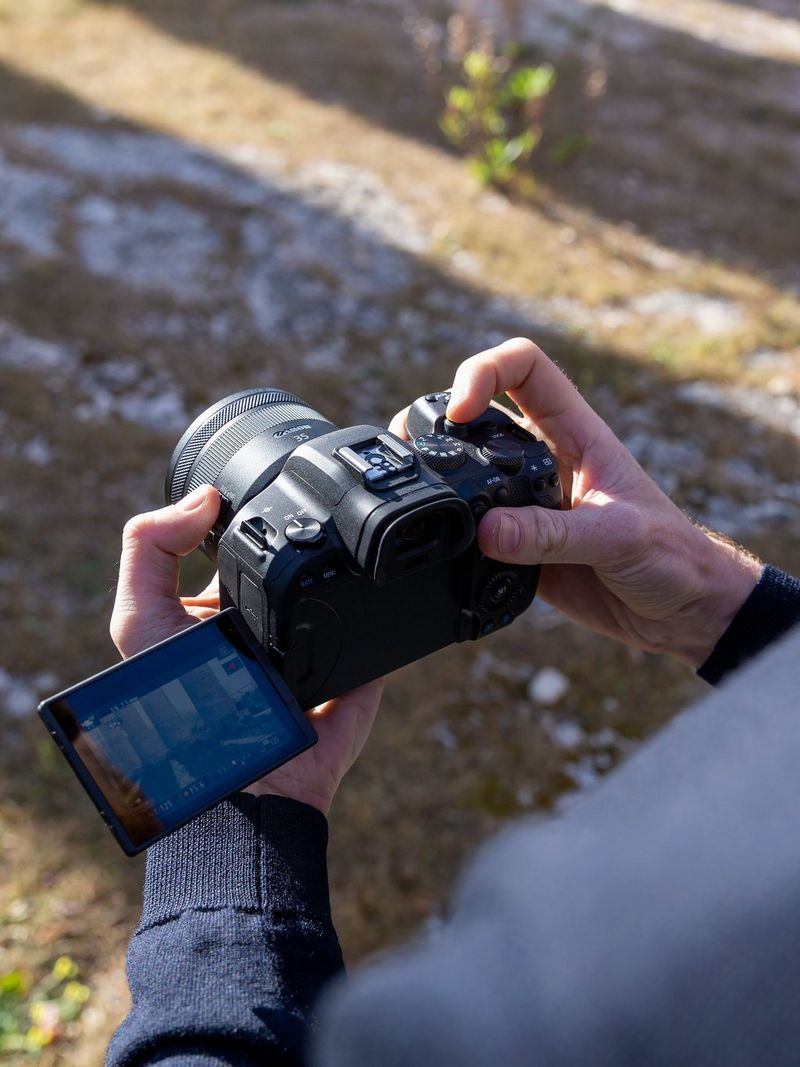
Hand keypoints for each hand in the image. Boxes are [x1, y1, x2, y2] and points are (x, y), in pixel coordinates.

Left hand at [110, 486, 382, 813]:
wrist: (245, 783)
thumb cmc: (183, 707)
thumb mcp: (140, 620)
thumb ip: (149, 551)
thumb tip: (203, 497)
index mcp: (228, 606)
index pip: (246, 544)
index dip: (251, 514)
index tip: (263, 481)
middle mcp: (275, 622)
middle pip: (300, 560)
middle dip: (309, 534)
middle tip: (319, 500)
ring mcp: (323, 648)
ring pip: (346, 588)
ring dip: (353, 565)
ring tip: (354, 533)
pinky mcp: (363, 672)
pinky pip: (383, 633)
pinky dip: (387, 609)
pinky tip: (385, 582)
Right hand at [393, 338, 761, 667]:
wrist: (681, 611)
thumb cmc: (672, 557)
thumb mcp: (617, 537)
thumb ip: (551, 534)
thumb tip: (487, 531)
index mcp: (575, 432)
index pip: (523, 367)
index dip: (483, 373)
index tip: (461, 413)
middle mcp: (545, 459)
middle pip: (479, 414)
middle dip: (439, 422)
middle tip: (415, 453)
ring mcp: (528, 502)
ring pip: (468, 472)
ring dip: (439, 479)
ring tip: (416, 498)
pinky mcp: (519, 546)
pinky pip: (473, 533)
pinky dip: (451, 539)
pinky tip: (446, 555)